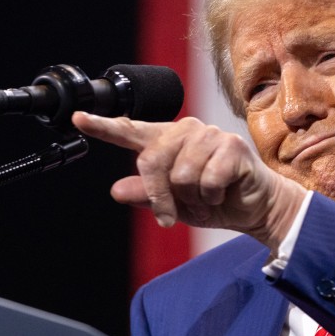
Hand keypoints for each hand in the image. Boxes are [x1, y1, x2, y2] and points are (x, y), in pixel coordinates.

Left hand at [71, 112, 305, 248]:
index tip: (78, 119)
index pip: (131, 132)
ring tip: (206, 199)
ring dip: (192, 198)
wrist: (256, 209)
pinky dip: (211, 197)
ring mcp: (210, 135)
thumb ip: (147, 195)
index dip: (103, 127)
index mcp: (167, 141)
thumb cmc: (215, 201)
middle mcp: (187, 131)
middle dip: (160, 196)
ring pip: (180, 174)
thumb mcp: (174, 205)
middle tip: (171, 216)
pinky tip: (222, 192)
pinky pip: (206, 180)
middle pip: (152, 160)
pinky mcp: (232, 146)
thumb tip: (117, 190)